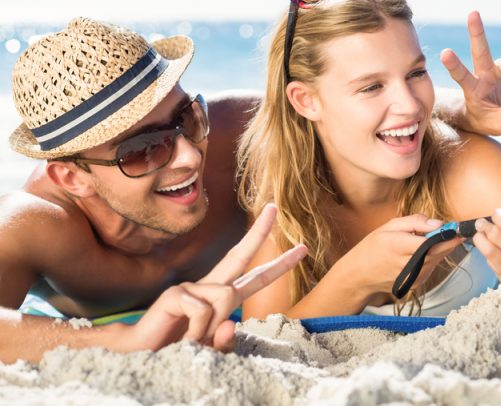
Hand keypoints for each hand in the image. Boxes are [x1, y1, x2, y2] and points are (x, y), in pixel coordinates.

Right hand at [119, 204, 306, 352]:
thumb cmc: (175, 348)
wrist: (138, 355)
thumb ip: (224, 342)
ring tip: (193, 339)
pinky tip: (182, 335)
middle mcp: (209, 286)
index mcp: (221, 297)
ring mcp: (192, 287)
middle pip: (240, 256)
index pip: (255, 278)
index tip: (301, 249)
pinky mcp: (176, 293)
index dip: (279, 265)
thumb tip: (233, 325)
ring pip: (226, 297)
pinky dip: (197, 330)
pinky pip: (203, 309)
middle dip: (259, 232)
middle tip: (275, 207)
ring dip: (212, 327)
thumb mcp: (208, 348)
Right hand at [336, 215, 462, 297]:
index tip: (457, 227)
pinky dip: (433, 258)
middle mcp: (407, 264)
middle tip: (456, 231)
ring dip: (441, 249)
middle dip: (449, 241)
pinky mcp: (415, 284)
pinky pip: (431, 267)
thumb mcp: (389, 227)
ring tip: (436, 239)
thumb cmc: (372, 247)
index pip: (431, 242)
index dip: (447, 235)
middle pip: (438, 252)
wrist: (359, 275)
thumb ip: (414, 222)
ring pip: (437, 260)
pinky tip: (425, 252)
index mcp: (399, 246)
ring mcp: (412, 277)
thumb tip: (438, 223)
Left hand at [441, 11, 500, 135]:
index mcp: (472, 90)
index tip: (444, 52)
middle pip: (480, 50)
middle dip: (477, 31)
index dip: (454, 65)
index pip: (461, 76)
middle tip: (473, 13)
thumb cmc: (488, 121)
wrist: (486, 117)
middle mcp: (483, 74)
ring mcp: (496, 68)